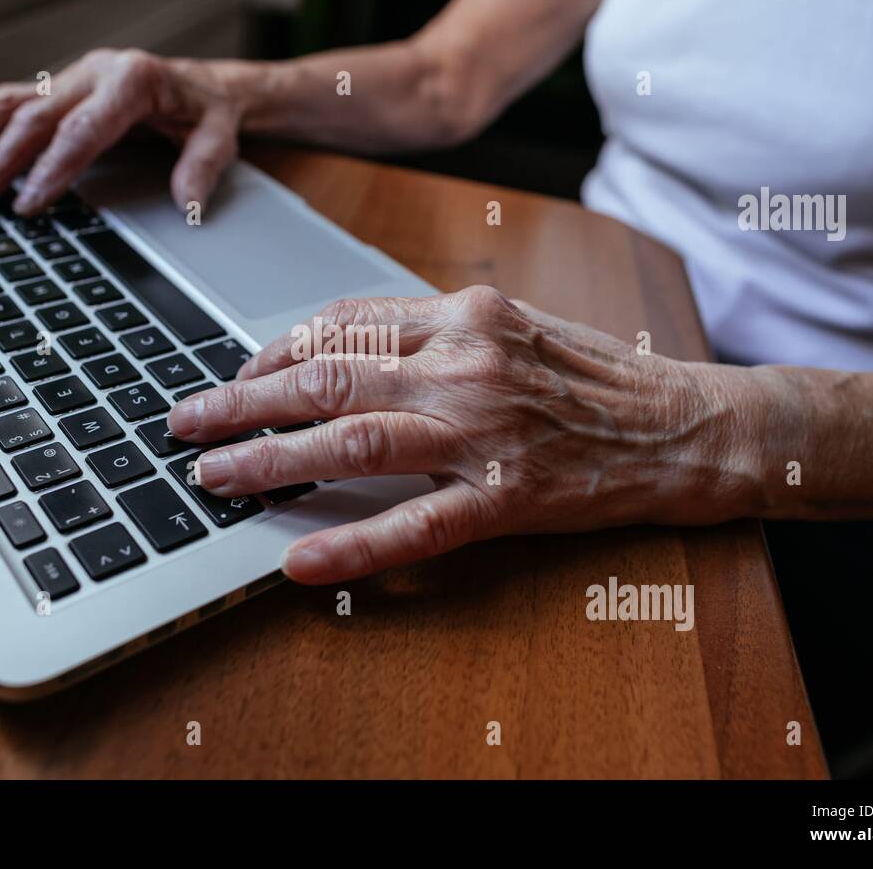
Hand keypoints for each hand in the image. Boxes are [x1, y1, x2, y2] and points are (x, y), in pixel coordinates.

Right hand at [0, 49, 247, 214]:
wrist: (206, 84)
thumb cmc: (208, 111)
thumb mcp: (220, 137)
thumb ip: (201, 167)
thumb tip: (187, 204)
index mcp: (131, 81)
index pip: (82, 129)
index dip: (52, 167)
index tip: (28, 202)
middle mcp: (93, 73)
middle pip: (34, 118)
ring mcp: (71, 78)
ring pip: (9, 105)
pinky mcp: (59, 87)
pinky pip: (9, 98)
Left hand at [167, 286, 761, 583]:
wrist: (688, 423)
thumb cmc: (596, 375)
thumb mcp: (510, 327)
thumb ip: (429, 333)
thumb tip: (339, 347)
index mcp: (462, 312)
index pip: (339, 323)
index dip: (271, 352)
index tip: (234, 374)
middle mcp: (466, 360)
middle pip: (326, 376)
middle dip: (241, 401)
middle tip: (184, 422)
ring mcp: (486, 429)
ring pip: (353, 440)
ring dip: (269, 460)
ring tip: (213, 477)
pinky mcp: (509, 495)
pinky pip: (416, 524)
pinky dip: (352, 543)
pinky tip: (301, 561)